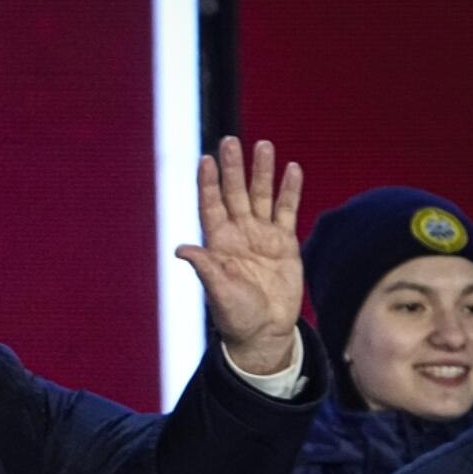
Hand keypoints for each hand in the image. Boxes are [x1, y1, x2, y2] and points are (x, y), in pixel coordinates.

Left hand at [176, 137, 302, 374]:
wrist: (265, 332)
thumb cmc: (236, 316)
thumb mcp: (218, 292)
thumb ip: (205, 268)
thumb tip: (180, 249)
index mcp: (219, 243)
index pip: (211, 205)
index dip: (208, 183)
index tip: (205, 159)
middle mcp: (239, 234)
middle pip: (235, 193)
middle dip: (233, 168)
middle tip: (230, 141)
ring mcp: (262, 236)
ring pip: (262, 196)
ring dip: (262, 172)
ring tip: (262, 145)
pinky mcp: (285, 244)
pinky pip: (287, 211)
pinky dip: (290, 190)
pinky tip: (292, 169)